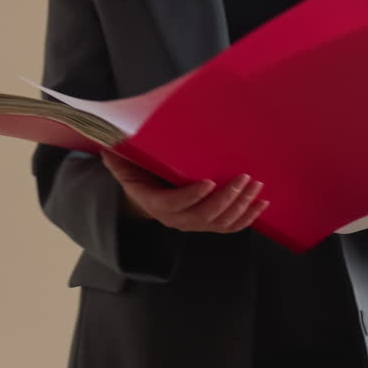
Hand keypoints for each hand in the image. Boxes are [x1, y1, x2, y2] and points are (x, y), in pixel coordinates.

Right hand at [101, 151, 269, 233]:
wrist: (148, 193)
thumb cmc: (138, 172)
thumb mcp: (124, 163)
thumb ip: (117, 154)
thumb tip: (106, 141)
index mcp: (155, 202)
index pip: (174, 204)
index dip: (191, 196)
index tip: (208, 182)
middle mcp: (176, 219)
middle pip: (203, 216)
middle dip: (226, 198)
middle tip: (242, 178)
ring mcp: (193, 224)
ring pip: (220, 222)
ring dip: (240, 206)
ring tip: (255, 186)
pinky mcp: (208, 224)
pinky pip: (230, 227)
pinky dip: (247, 218)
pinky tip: (261, 205)